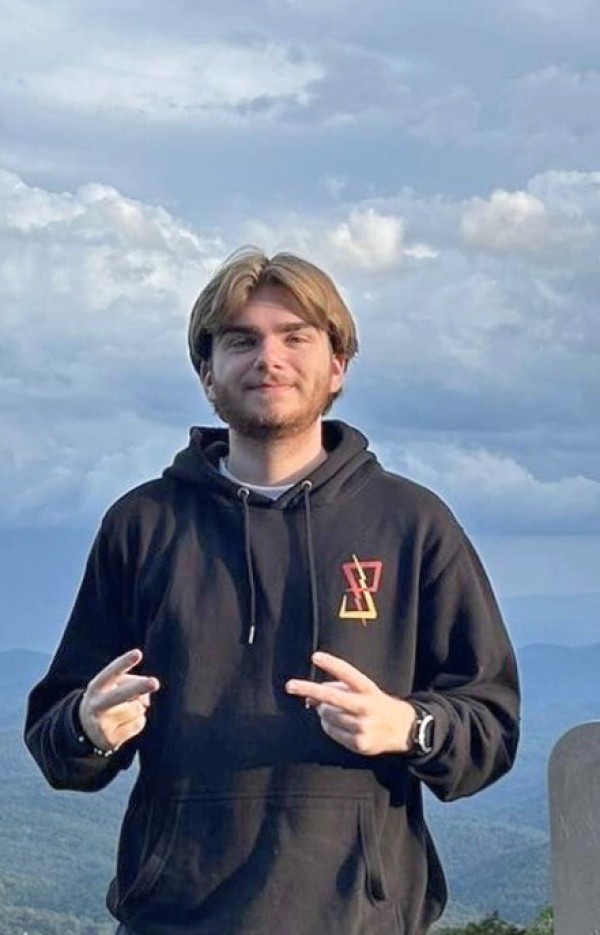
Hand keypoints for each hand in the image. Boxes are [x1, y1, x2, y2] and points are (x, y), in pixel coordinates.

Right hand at [78, 649, 159, 752]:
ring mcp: (102, 724)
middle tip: (155, 682)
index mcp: (97, 686)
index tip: (138, 653)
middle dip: (139, 687)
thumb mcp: (114, 685)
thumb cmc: (107, 697)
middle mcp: (96, 705)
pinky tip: (124, 724)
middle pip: (121, 695)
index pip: (112, 672)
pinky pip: (138, 724)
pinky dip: (138, 722)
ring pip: (137, 709)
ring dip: (139, 708)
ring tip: (124, 712)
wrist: (86, 729)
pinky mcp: (110, 740)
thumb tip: (145, 701)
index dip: (124, 663)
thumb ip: (132, 683)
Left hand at [285, 651, 416, 755]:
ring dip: (323, 711)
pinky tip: (340, 723)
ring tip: (333, 710)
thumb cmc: (375, 704)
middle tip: (290, 686)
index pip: (348, 674)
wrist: (402, 729)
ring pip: (327, 715)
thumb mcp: (363, 690)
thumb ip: (338, 688)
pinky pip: (331, 731)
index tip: (315, 656)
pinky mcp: (359, 743)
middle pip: (331, 697)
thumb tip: (309, 697)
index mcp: (368, 689)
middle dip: (309, 690)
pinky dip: (329, 726)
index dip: (332, 664)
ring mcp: (362, 727)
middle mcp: (366, 707)